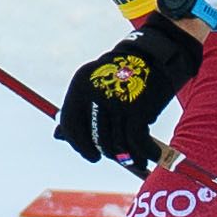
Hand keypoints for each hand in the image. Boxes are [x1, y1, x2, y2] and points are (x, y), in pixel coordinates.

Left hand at [54, 18, 205, 168]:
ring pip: (117, 143)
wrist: (159, 55)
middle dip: (108, 153)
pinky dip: (144, 152)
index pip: (70, 123)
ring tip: (137, 162)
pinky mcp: (137, 108)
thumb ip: (78, 111)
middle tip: (119, 158)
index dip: (79, 145)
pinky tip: (149, 154)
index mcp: (80, 85)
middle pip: (96, 138)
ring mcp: (116, 101)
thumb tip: (58, 136)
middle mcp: (95, 93)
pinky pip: (137, 141)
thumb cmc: (126, 74)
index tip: (93, 156)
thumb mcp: (97, 86)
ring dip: (128, 157)